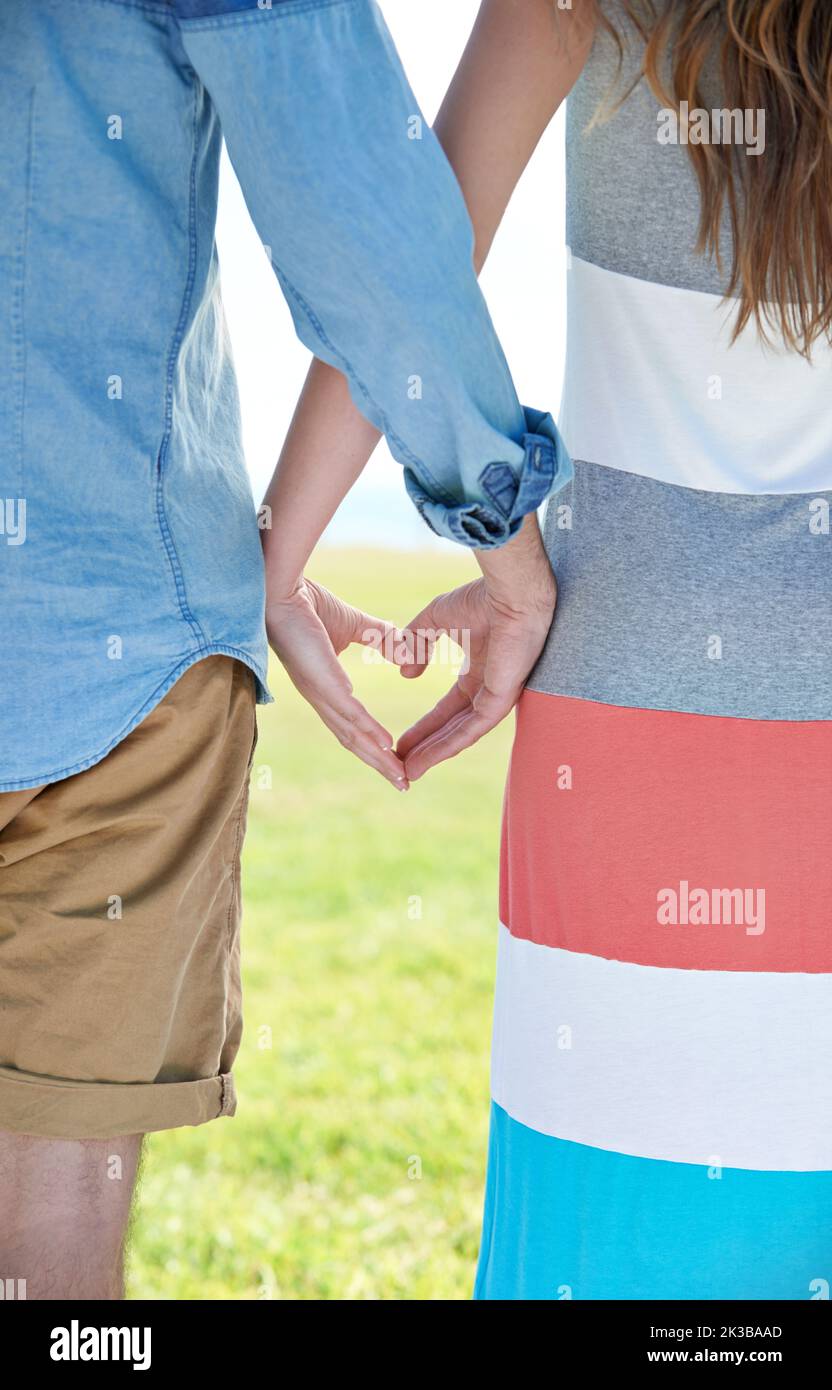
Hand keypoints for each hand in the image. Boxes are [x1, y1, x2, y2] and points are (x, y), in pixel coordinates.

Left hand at [266, 577, 409, 789]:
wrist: (282, 588)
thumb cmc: (309, 604)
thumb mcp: (355, 624)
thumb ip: (381, 636)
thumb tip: (404, 648)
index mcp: (324, 688)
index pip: (350, 726)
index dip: (372, 746)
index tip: (395, 761)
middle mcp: (320, 697)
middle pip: (352, 741)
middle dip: (379, 764)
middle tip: (402, 783)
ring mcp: (319, 692)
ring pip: (352, 734)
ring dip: (377, 757)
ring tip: (399, 776)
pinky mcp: (322, 681)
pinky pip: (349, 712)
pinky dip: (369, 731)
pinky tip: (386, 746)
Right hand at [396, 514, 555, 780]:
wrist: (509, 591)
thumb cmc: (482, 598)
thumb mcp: (437, 619)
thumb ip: (417, 642)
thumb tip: (406, 674)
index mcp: (478, 673)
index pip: (447, 709)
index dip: (424, 727)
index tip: (401, 742)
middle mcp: (488, 690)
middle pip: (452, 728)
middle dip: (426, 747)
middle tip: (401, 766)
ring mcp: (496, 698)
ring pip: (460, 735)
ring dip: (433, 754)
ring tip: (409, 771)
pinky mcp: (501, 701)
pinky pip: (471, 730)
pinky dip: (447, 746)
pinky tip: (427, 758)